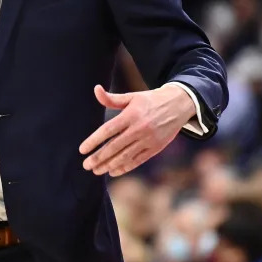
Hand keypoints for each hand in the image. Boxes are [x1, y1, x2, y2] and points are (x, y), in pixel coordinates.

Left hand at [79, 84, 194, 177]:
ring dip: (109, 165)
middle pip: (115, 146)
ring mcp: (148, 139)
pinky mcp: (156, 148)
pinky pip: (138, 160)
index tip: (82, 149)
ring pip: (125, 156)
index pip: (108, 130)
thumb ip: (112, 98)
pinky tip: (114, 171)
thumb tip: (96, 89)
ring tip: (96, 170)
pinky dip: (125, 167)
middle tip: (86, 165)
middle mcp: (139, 128)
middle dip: (99, 157)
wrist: (179, 104)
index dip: (94, 140)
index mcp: (131, 114)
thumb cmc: (150, 100)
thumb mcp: (132, 96)